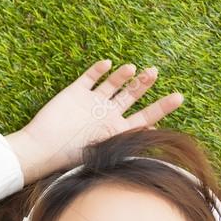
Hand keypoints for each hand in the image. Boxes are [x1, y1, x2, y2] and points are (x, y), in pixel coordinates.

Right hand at [4, 59, 184, 182]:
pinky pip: (90, 77)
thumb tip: (155, 135)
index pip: (144, 118)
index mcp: (115, 130)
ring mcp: (91, 102)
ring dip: (123, 75)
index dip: (161, 108)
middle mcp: (106, 114)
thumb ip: (127, 140)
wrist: (42, 148)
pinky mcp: (75, 93)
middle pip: (131, 96)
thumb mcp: (103, 149)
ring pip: (113, 84)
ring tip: (133, 69)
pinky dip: (99, 70)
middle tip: (155, 72)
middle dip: (144, 84)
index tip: (179, 97)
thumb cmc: (71, 155)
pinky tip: (107, 64)